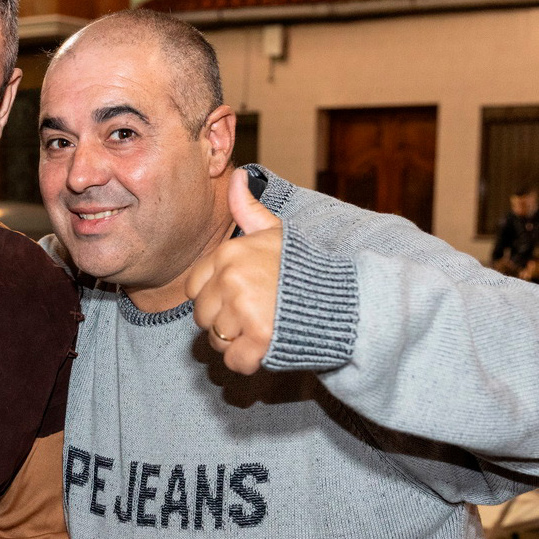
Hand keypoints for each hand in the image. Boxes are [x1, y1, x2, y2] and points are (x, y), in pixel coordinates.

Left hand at [185, 169, 283, 374]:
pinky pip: (234, 361)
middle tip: (258, 313)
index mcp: (228, 254)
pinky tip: (268, 346)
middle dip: (225, 322)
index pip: (193, 289)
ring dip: (238, 342)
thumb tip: (236, 177)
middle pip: (203, 317)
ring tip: (266, 326)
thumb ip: (249, 209)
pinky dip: (249, 361)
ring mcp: (244, 306)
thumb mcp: (275, 232)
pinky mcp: (260, 335)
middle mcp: (231, 278)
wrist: (344, 298)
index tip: (242, 296)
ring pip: (217, 340)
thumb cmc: (303, 267)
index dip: (215, 298)